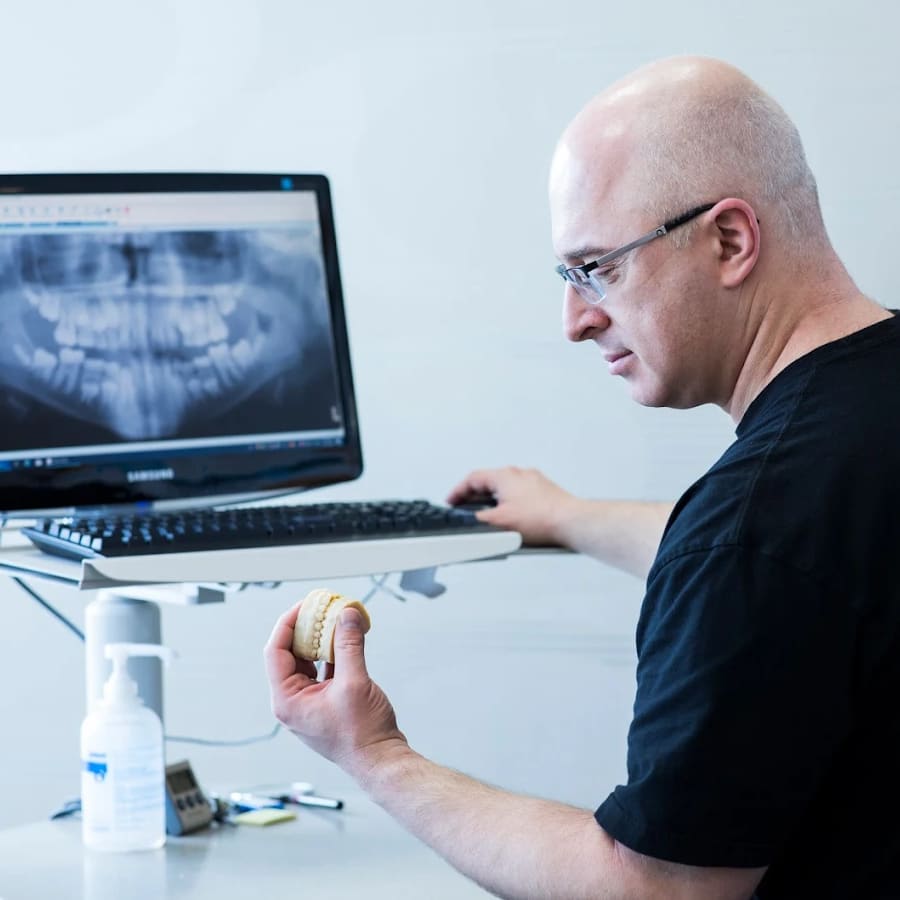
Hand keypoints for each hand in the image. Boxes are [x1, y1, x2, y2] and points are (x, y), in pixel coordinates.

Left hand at [264, 601, 405, 775]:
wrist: (380, 761)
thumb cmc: (362, 734)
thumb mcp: (354, 682)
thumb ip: (349, 644)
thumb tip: (346, 615)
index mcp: (287, 700)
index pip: (276, 651)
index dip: (288, 624)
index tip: (304, 605)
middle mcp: (293, 702)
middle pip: (290, 654)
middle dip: (307, 629)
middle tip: (321, 609)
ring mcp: (309, 703)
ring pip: (308, 662)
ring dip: (321, 641)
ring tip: (336, 621)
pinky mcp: (326, 703)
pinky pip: (323, 671)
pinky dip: (333, 654)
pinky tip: (347, 641)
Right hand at [446, 466, 579, 546]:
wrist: (571, 523)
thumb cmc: (542, 519)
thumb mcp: (499, 523)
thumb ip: (477, 520)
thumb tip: (467, 521)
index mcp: (505, 476)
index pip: (473, 479)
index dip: (458, 492)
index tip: (452, 501)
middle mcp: (520, 475)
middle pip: (490, 485)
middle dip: (476, 499)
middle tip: (468, 512)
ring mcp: (534, 484)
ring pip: (506, 493)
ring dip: (495, 505)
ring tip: (493, 523)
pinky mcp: (545, 495)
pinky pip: (521, 500)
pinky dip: (512, 509)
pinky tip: (515, 527)